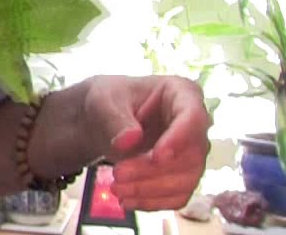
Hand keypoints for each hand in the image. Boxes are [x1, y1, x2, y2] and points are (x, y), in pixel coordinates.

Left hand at [81, 75, 210, 210]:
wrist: (101, 118)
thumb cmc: (107, 99)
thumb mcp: (103, 100)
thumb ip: (115, 117)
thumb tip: (130, 140)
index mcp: (182, 94)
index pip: (193, 117)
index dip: (179, 139)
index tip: (157, 157)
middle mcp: (194, 125)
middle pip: (189, 155)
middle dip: (153, 170)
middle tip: (117, 174)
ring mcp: (191, 152)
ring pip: (186, 179)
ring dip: (151, 189)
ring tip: (116, 189)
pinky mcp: (182, 175)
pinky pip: (178, 195)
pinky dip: (154, 202)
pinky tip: (128, 201)